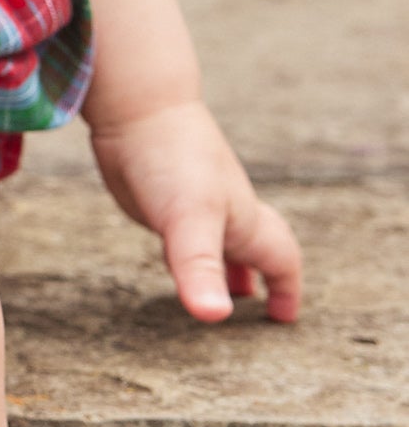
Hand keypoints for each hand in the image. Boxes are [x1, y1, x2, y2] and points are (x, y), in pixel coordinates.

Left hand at [90, 98, 301, 324]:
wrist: (139, 107)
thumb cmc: (173, 161)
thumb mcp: (189, 222)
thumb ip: (201, 269)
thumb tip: (214, 316)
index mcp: (242, 223)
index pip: (280, 261)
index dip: (287, 289)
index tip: (284, 318)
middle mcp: (224, 213)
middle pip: (259, 250)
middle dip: (266, 279)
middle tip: (259, 308)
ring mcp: (194, 204)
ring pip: (224, 241)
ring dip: (230, 268)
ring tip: (229, 293)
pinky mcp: (162, 198)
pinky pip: (189, 232)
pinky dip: (194, 251)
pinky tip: (179, 255)